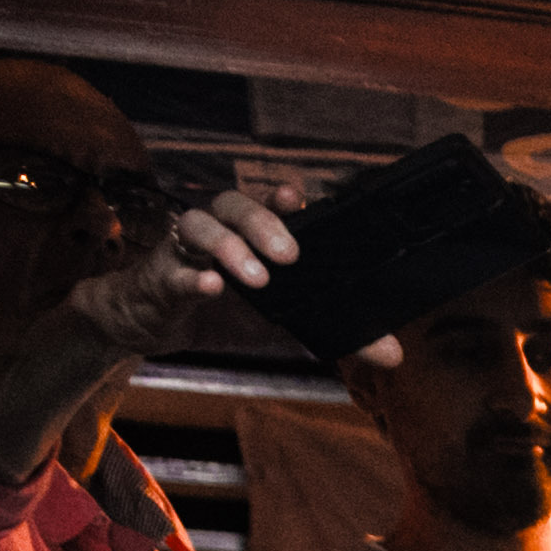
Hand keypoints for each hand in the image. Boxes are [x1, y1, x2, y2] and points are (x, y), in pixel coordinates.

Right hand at [78, 192, 360, 361]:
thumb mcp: (286, 323)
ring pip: (199, 226)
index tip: (299, 197)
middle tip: (290, 255)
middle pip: (233, 204)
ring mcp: (185, 250)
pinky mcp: (161, 277)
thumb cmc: (225, 310)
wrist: (156, 324)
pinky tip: (212, 286)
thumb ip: (337, 334)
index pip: (267, 204)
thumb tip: (394, 353)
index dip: (281, 197)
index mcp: (249, 233)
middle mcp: (217, 230)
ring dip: (228, 246)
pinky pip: (174, 270)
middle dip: (262, 222)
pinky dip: (193, 277)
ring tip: (256, 277)